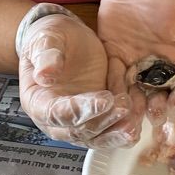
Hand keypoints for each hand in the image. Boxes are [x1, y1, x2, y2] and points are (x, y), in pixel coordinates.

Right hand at [17, 3, 137, 147]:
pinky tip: (137, 124)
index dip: (79, 110)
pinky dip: (121, 130)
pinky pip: (107, 131)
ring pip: (95, 136)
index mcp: (37, 101)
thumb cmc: (51, 38)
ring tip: (133, 127)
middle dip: (103, 121)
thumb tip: (45, 75)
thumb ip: (46, 56)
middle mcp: (55, 118)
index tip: (104, 100)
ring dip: (114, 133)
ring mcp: (76, 120)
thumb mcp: (46, 39)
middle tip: (124, 108)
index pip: (56, 113)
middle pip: (77, 130)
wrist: (66, 39)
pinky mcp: (95, 117)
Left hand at [98, 0, 174, 125]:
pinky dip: (112, 90)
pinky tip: (110, 101)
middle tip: (153, 116)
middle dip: (157, 107)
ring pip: (135, 92)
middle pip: (159, 94)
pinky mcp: (114, 59)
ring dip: (132, 107)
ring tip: (129, 118)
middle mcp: (157, 68)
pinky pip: (113, 78)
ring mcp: (134, 65)